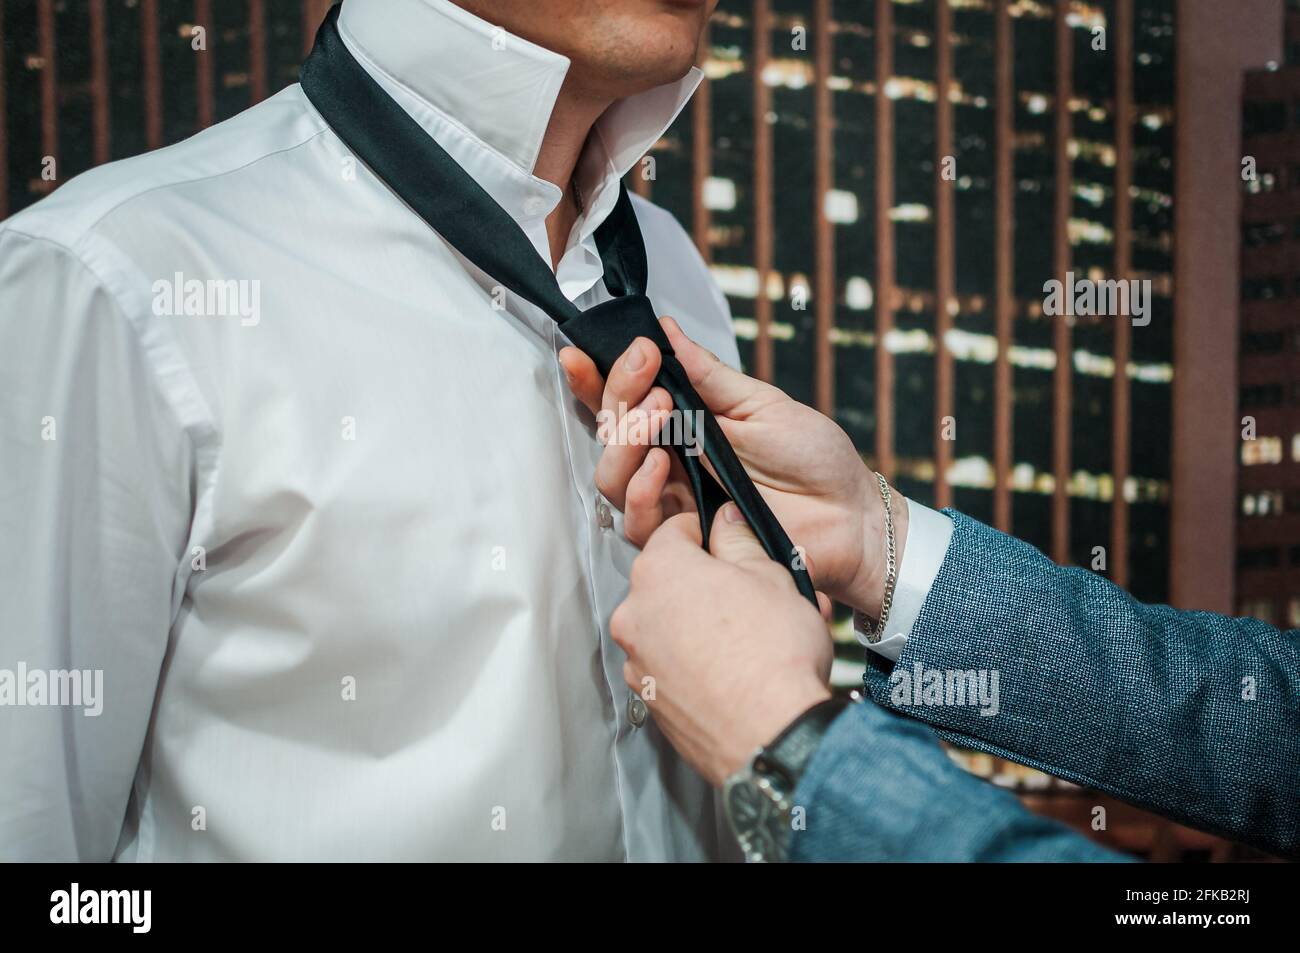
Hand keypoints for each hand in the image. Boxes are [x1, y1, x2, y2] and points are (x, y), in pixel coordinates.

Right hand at [560, 316, 907, 617]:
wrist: (850, 516)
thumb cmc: (814, 461)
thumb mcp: (763, 404)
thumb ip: (710, 376)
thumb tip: (668, 329)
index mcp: (683, 426)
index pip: (623, 404)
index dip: (593, 381)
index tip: (579, 352)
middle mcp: (669, 464)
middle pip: (609, 437)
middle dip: (618, 396)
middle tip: (647, 369)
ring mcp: (674, 503)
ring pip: (612, 479)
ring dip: (625, 440)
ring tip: (659, 412)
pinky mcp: (685, 541)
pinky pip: (640, 523)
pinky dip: (643, 491)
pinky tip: (662, 465)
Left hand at [611, 505, 833, 786]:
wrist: (772, 737)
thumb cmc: (774, 653)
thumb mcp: (770, 576)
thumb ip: (739, 540)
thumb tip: (726, 522)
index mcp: (659, 571)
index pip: (673, 529)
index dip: (706, 531)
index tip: (728, 542)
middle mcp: (634, 614)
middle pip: (667, 581)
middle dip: (703, 582)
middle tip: (747, 595)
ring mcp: (638, 661)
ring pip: (667, 626)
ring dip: (697, 625)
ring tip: (747, 639)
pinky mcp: (649, 701)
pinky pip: (669, 667)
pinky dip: (692, 664)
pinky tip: (731, 672)